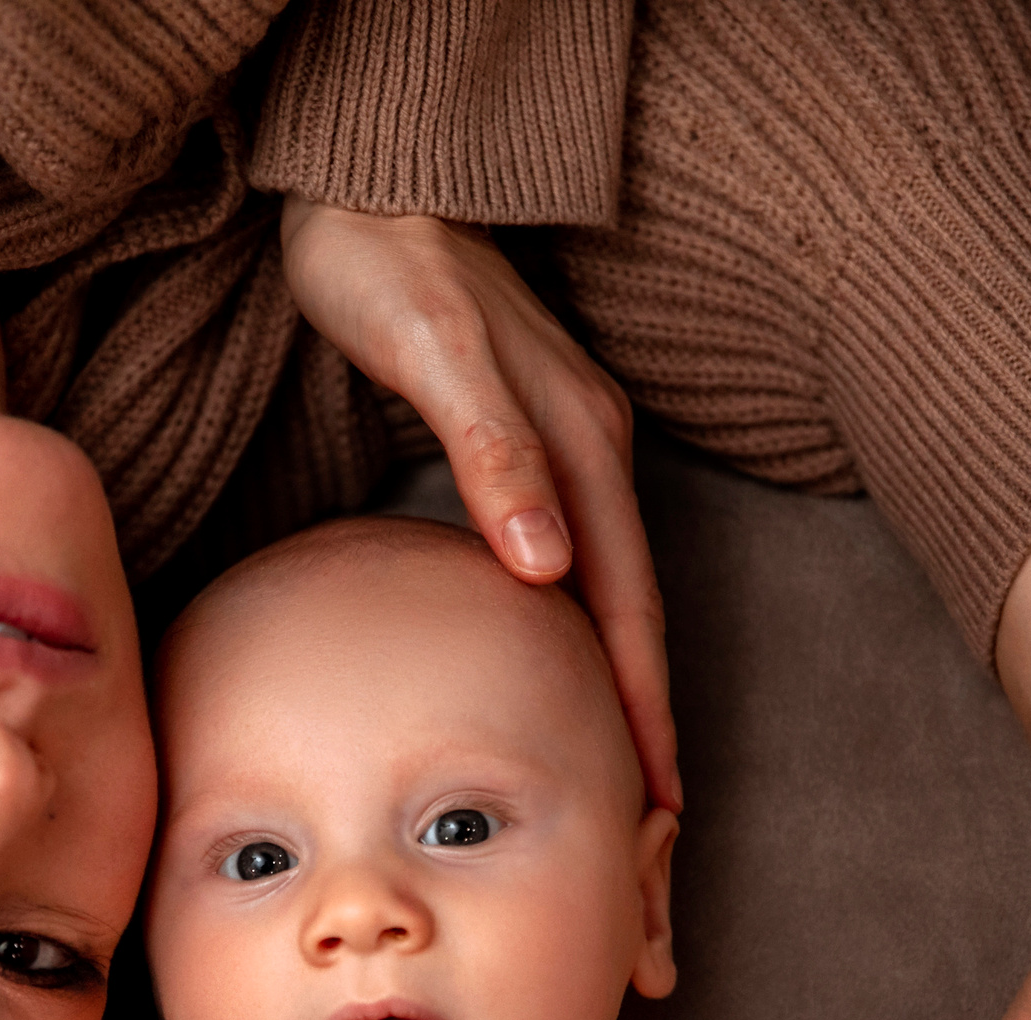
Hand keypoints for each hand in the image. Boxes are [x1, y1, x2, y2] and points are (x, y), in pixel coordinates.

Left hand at [277, 195, 679, 810]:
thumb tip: (548, 568)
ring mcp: (565, 448)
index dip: (642, 704)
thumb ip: (491, 453)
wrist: (371, 187)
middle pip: (634, 612)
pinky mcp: (527, 447)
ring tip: (623, 774)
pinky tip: (557, 674)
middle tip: (657, 822)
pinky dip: (578, 633)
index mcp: (579, 444)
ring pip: (608, 592)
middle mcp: (589, 451)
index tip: (660, 796)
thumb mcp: (434, 353)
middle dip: (648, 720)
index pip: (627, 604)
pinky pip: (572, 563)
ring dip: (618, 685)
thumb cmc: (387, 269)